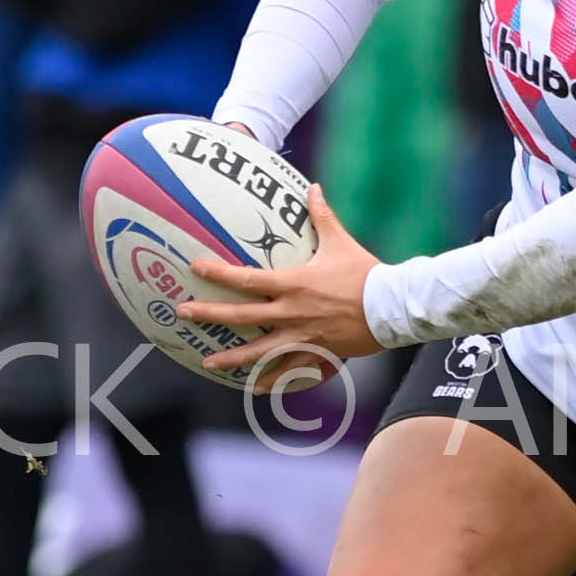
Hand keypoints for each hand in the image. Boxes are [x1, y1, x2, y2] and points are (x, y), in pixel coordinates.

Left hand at [177, 183, 380, 392]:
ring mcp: (302, 337)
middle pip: (241, 317)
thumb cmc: (366, 273)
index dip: (218, 273)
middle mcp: (291, 312)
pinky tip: (254, 388)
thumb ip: (321, 215)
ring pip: (259, 352)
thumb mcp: (340, 242)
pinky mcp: (317, 354)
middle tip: (183, 313)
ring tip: (208, 361)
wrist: (392, 307)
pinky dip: (271, 381)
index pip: (246, 278)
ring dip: (231, 358)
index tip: (195, 268)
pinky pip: (288, 371)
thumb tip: (313, 187)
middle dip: (209, 315)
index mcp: (293, 284)